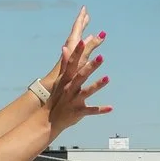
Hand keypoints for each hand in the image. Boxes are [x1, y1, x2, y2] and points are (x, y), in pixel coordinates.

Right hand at [45, 7, 112, 132]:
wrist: (48, 119)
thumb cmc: (57, 97)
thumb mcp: (59, 80)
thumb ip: (65, 64)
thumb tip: (65, 47)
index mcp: (66, 80)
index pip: (72, 63)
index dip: (77, 52)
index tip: (82, 41)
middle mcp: (70, 88)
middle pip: (81, 75)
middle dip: (90, 66)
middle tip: (101, 56)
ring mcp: (74, 100)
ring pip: (86, 92)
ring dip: (97, 85)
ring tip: (108, 78)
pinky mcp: (78, 112)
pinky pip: (90, 111)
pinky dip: (100, 110)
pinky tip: (111, 108)